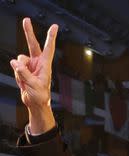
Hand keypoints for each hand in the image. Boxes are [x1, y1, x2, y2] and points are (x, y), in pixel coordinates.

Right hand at [10, 18, 57, 132]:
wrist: (35, 103)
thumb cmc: (40, 95)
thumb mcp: (33, 85)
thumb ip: (24, 73)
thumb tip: (15, 63)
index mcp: (45, 65)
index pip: (48, 48)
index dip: (51, 37)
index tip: (54, 27)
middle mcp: (38, 63)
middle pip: (32, 44)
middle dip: (28, 32)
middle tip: (26, 20)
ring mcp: (30, 65)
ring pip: (19, 60)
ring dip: (19, 69)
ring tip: (25, 80)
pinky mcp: (23, 69)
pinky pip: (16, 67)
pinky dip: (17, 74)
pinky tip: (23, 81)